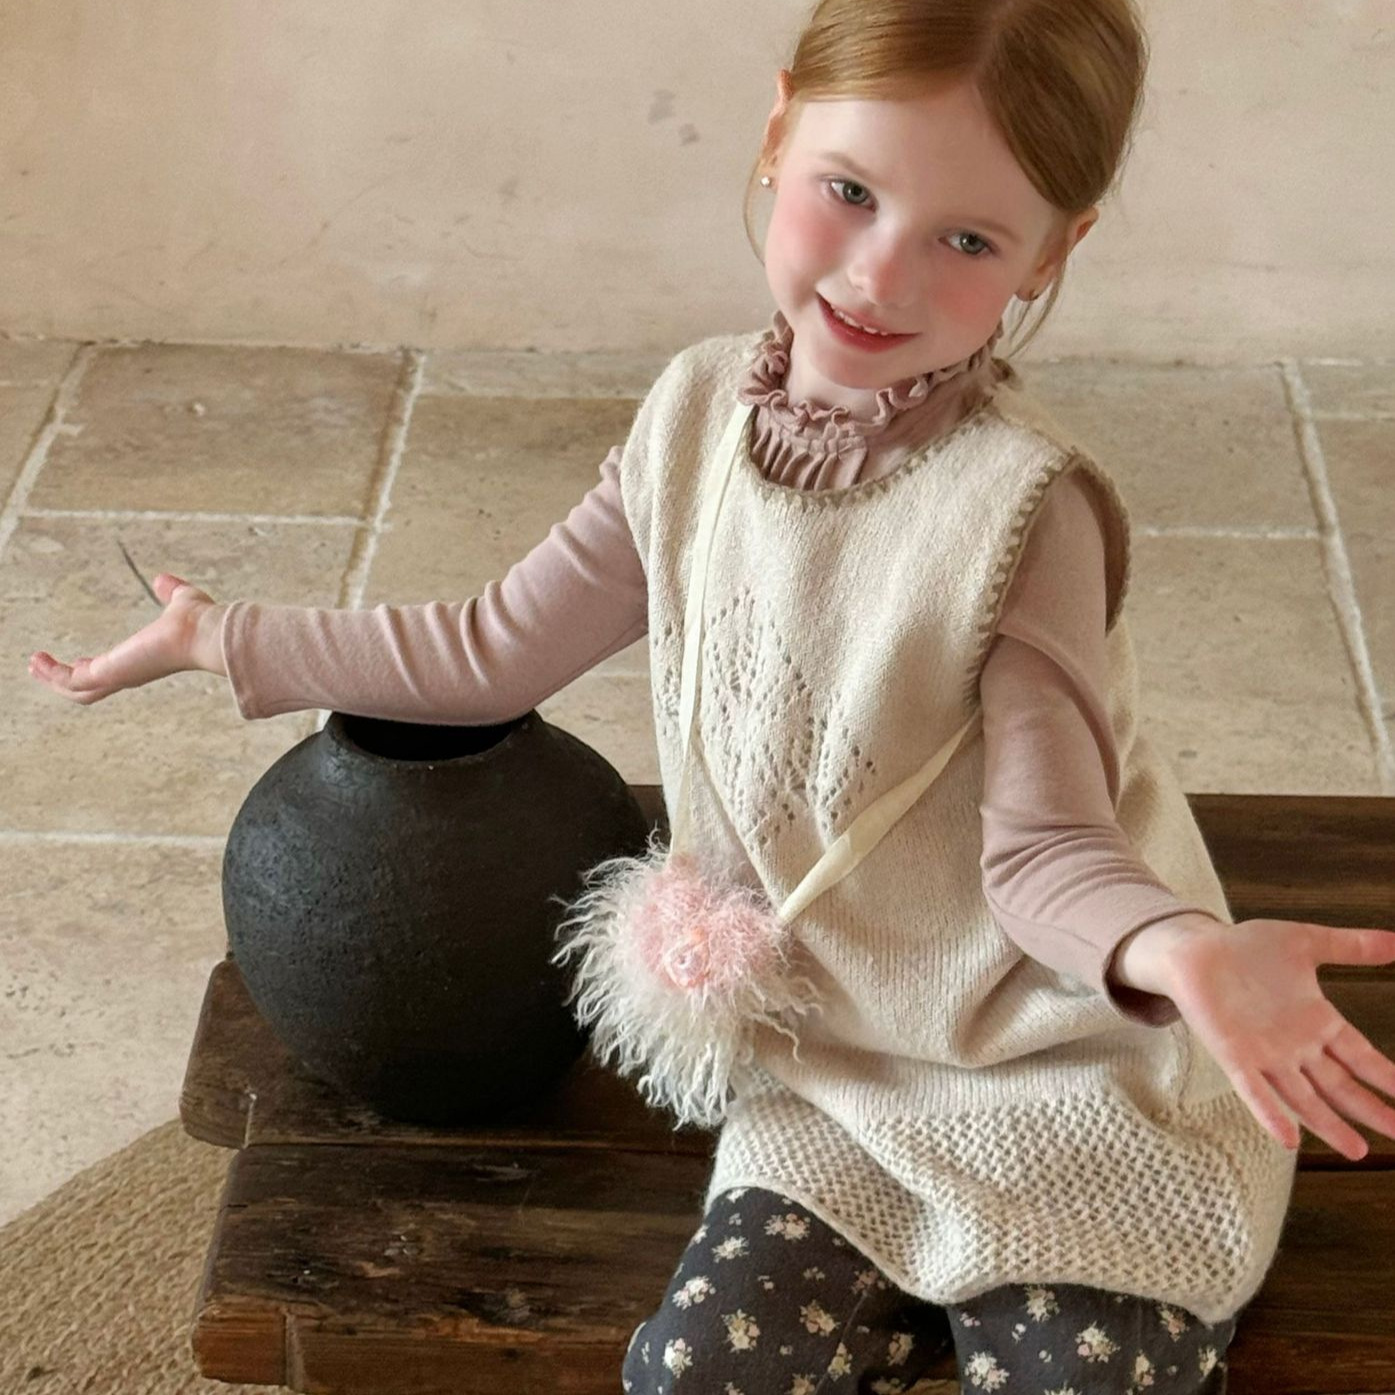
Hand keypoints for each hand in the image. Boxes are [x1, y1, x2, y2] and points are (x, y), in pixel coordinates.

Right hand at [28, 573, 225, 704]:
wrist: (206, 633)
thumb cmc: (201, 621)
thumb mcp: (180, 601)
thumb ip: (171, 592)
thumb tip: (163, 580)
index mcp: (144, 660)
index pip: (113, 671)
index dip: (94, 668)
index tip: (79, 661)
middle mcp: (131, 673)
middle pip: (91, 687)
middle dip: (65, 679)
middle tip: (42, 668)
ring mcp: (119, 676)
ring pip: (77, 689)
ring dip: (52, 679)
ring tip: (33, 665)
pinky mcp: (108, 673)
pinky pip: (71, 681)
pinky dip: (53, 675)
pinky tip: (37, 660)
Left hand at [1167, 919, 1394, 1158]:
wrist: (1194, 946)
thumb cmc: (1245, 947)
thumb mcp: (1306, 943)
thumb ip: (1351, 946)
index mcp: (1317, 1021)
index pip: (1362, 1056)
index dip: (1387, 1078)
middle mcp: (1295, 1046)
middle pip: (1340, 1084)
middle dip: (1370, 1109)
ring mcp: (1265, 1054)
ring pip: (1304, 1097)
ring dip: (1329, 1124)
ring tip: (1357, 1150)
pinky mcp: (1233, 1055)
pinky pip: (1254, 1090)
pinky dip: (1270, 1114)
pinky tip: (1288, 1139)